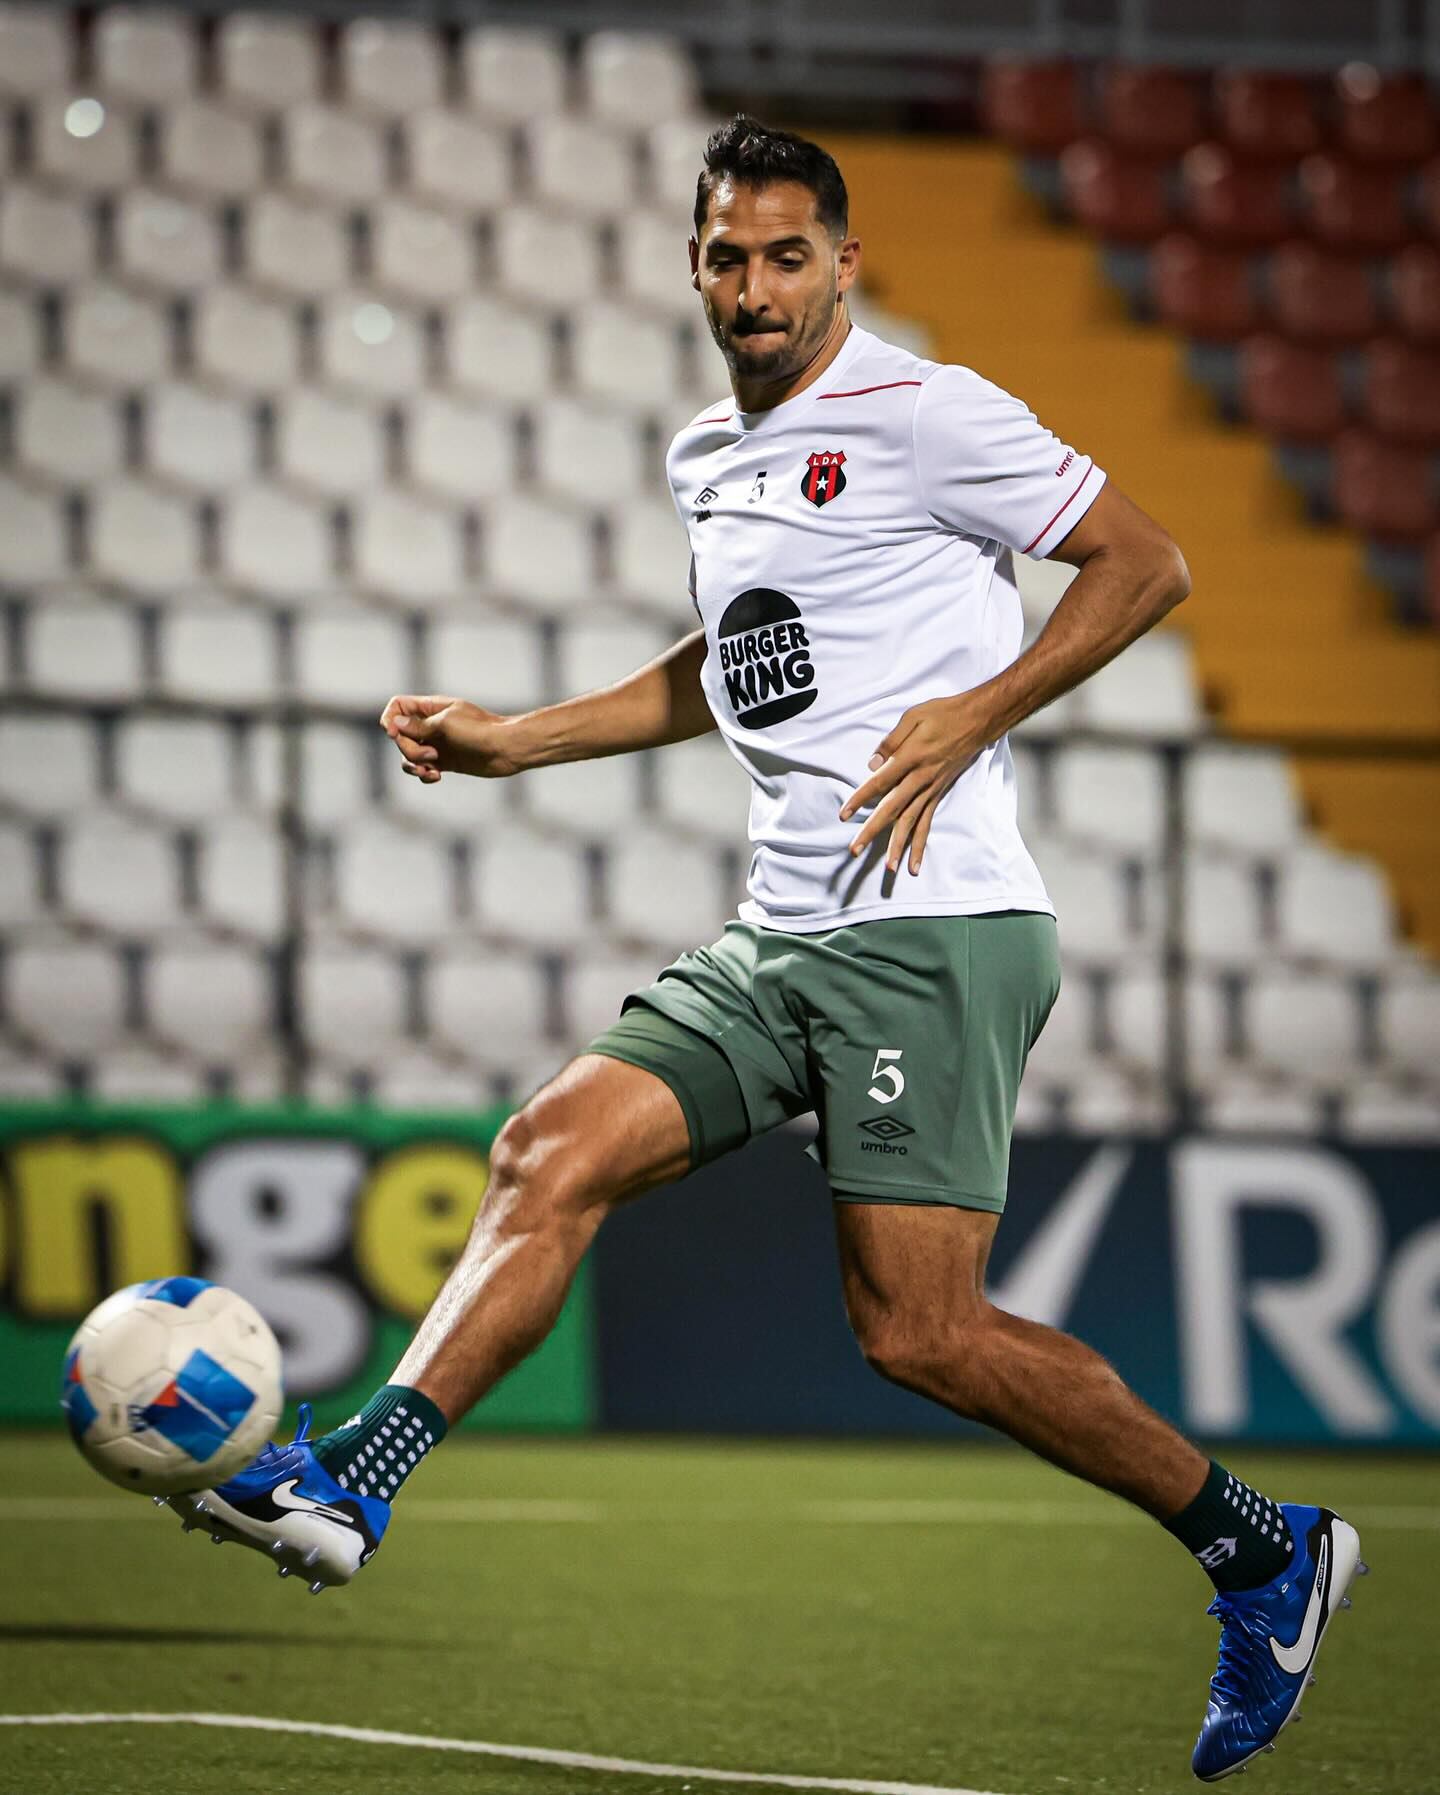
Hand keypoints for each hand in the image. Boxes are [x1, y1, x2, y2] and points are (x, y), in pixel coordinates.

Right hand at [378, 695, 524, 782]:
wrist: (507, 748)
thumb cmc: (480, 731)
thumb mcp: (446, 723)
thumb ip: (419, 725)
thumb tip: (395, 723)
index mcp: (431, 708)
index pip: (398, 707)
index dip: (390, 719)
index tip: (393, 734)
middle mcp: (431, 725)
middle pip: (400, 736)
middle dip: (408, 748)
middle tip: (431, 754)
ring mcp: (437, 743)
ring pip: (409, 755)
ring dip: (414, 764)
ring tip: (432, 769)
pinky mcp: (445, 762)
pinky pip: (423, 769)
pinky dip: (424, 774)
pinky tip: (436, 777)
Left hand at [838, 693, 994, 873]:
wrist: (978, 721)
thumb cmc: (943, 714)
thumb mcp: (913, 716)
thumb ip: (891, 740)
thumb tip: (872, 764)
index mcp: (910, 757)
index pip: (880, 783)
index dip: (860, 799)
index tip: (843, 814)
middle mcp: (920, 779)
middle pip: (892, 809)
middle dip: (872, 831)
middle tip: (855, 849)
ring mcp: (931, 790)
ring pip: (911, 822)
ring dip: (898, 846)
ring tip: (888, 869)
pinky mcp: (938, 794)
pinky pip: (927, 823)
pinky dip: (920, 844)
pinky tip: (914, 864)